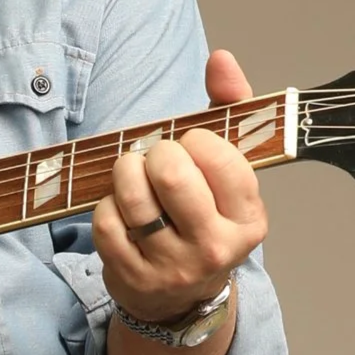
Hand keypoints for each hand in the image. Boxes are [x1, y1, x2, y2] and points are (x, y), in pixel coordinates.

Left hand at [94, 49, 266, 322]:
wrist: (180, 295)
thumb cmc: (203, 214)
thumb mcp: (226, 168)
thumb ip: (229, 108)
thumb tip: (221, 59)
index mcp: (249, 218)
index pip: (220, 156)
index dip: (195, 141)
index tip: (190, 148)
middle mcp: (216, 247)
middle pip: (171, 174)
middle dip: (154, 154)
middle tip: (155, 160)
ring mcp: (173, 267)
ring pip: (132, 197)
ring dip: (124, 174)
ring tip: (132, 175)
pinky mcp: (133, 278)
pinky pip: (105, 222)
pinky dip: (105, 207)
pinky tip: (119, 210)